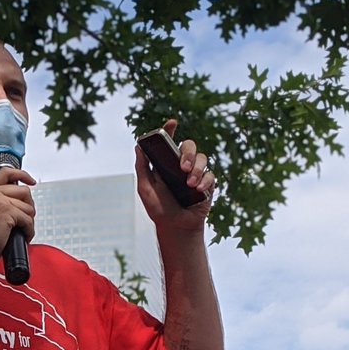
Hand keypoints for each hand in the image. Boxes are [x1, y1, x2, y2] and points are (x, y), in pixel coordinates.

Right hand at [0, 166, 36, 269]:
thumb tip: (20, 202)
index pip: (6, 173)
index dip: (22, 175)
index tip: (30, 181)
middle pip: (23, 191)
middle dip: (28, 207)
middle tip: (25, 219)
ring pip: (28, 206)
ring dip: (29, 221)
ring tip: (22, 231)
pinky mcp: (6, 211)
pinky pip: (28, 219)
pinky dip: (29, 230)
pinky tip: (23, 236)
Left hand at [135, 118, 214, 232]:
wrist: (176, 227)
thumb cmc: (159, 209)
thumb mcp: (145, 189)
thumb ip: (142, 168)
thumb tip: (138, 147)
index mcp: (165, 163)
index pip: (168, 142)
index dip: (170, 130)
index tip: (172, 122)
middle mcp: (181, 165)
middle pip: (189, 145)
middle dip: (188, 153)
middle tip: (183, 167)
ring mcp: (195, 173)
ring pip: (202, 158)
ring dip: (197, 169)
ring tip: (190, 184)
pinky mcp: (207, 184)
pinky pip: (210, 175)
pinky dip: (205, 181)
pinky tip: (198, 190)